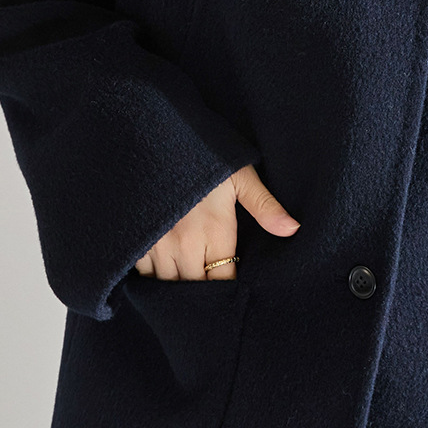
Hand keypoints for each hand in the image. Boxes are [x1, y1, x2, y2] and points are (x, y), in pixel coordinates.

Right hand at [134, 163, 299, 280]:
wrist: (151, 133)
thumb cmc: (200, 152)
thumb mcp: (239, 174)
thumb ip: (265, 206)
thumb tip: (293, 229)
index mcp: (214, 232)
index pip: (223, 281)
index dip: (228, 290)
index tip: (232, 289)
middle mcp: (183, 244)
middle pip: (194, 289)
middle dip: (202, 294)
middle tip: (209, 293)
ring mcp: (155, 243)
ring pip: (165, 286)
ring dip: (176, 286)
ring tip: (186, 282)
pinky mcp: (133, 238)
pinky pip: (141, 273)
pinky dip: (152, 276)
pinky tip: (162, 270)